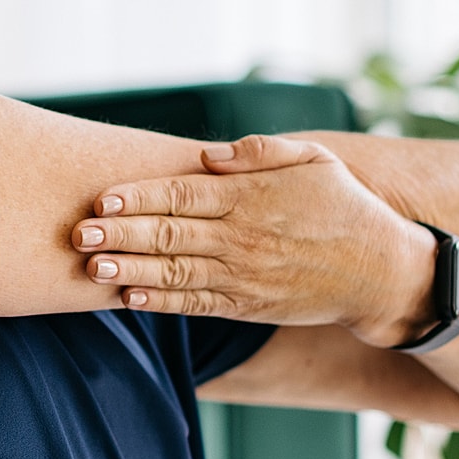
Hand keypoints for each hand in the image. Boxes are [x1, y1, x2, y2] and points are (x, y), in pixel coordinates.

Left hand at [70, 134, 437, 345]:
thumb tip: (208, 154)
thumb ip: (259, 151)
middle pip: (169, 235)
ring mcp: (244, 275)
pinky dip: (162, 303)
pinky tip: (129, 299)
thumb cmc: (343, 206)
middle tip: (77, 234)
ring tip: (91, 268)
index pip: (181, 194)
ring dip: (129, 272)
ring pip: (175, 274)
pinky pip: (196, 305)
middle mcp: (242, 237)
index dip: (138, 198)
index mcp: (251, 196)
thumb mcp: (313, 159)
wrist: (381, 273)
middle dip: (119, 235)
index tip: (102, 200)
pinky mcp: (248, 306)